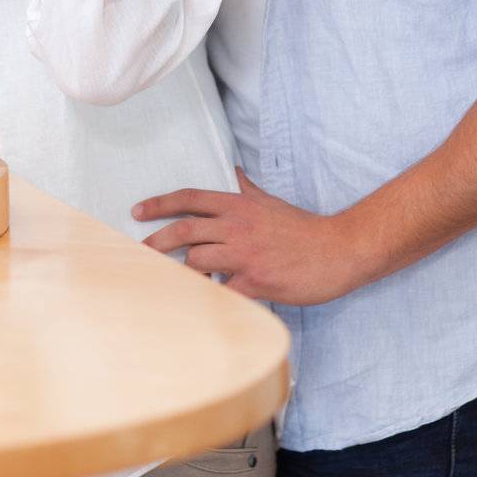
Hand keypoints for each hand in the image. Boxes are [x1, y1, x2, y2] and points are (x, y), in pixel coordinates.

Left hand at [133, 168, 349, 305]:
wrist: (338, 250)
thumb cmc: (303, 229)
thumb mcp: (271, 203)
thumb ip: (248, 189)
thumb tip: (234, 172)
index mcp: (239, 206)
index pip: (190, 198)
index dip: (160, 203)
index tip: (137, 211)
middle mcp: (238, 226)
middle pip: (184, 229)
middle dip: (156, 241)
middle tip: (139, 252)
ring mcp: (246, 254)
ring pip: (197, 260)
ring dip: (180, 272)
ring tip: (168, 281)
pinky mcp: (256, 281)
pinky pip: (221, 291)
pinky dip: (207, 297)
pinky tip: (199, 303)